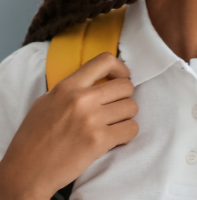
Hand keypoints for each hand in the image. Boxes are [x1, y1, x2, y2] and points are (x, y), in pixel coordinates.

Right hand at [0, 52, 137, 199]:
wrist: (27, 172)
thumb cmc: (34, 139)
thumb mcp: (46, 103)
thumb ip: (71, 90)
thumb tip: (96, 82)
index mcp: (67, 87)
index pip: (104, 61)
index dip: (120, 69)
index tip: (121, 78)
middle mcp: (81, 100)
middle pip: (126, 86)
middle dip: (124, 98)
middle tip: (114, 109)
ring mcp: (91, 120)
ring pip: (132, 108)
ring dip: (125, 118)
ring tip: (110, 126)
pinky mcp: (100, 140)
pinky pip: (132, 129)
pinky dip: (126, 135)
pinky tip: (113, 139)